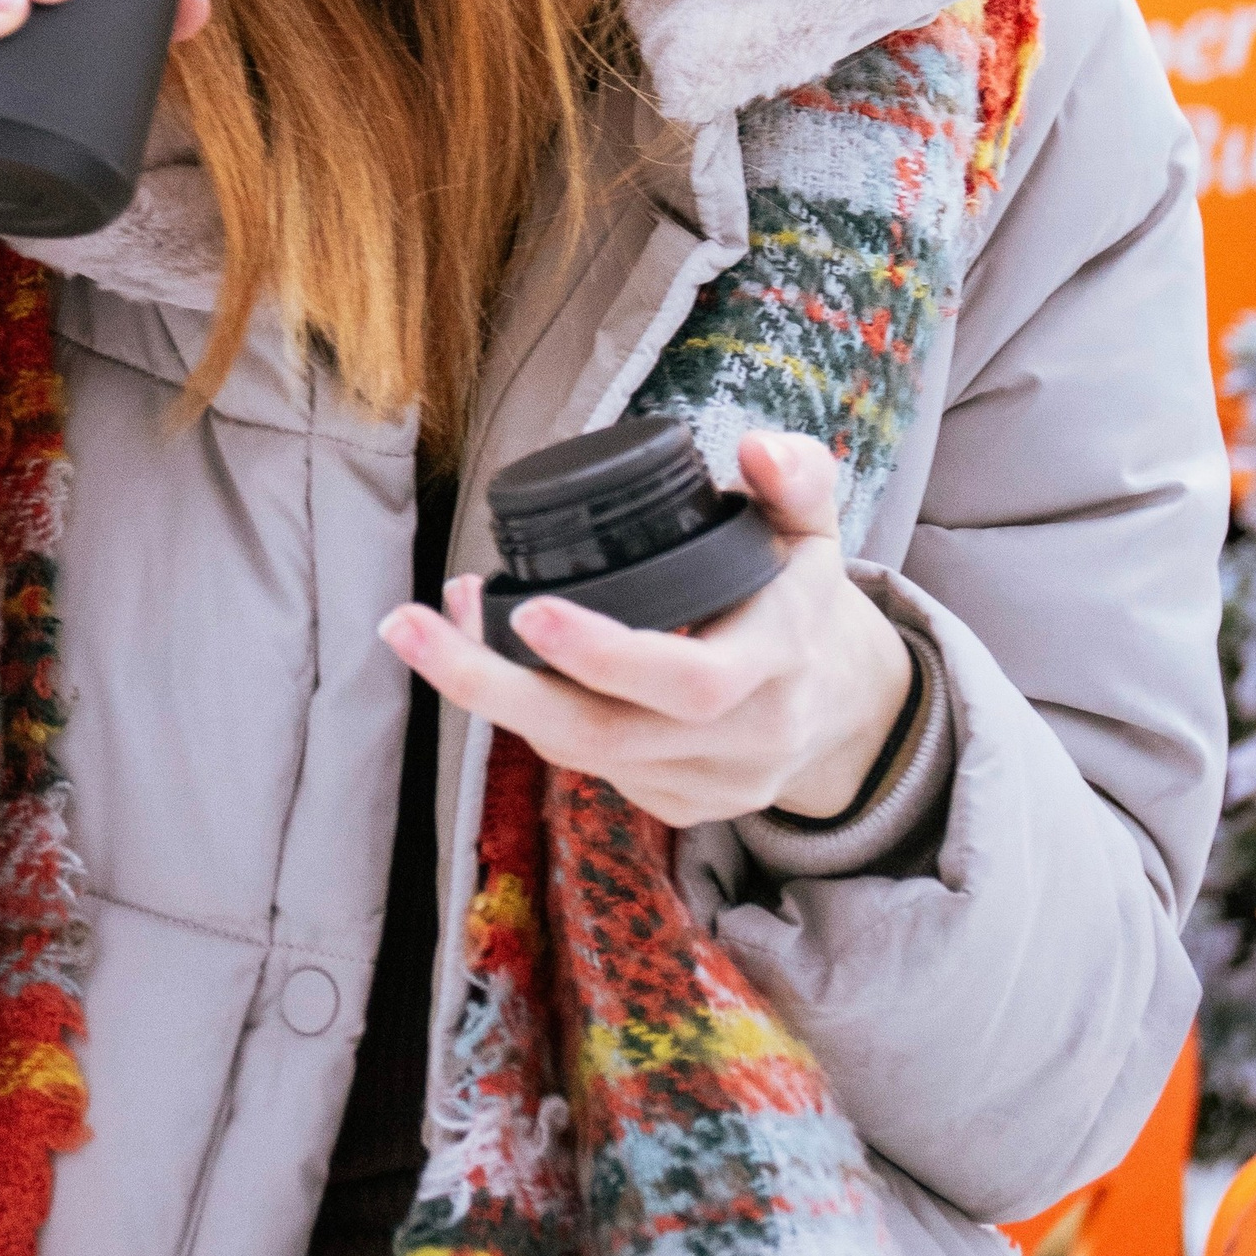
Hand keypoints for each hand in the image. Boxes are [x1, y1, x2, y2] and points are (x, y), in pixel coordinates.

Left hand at [379, 430, 912, 828]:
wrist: (845, 706)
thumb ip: (797, 478)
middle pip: (607, 735)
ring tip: (423, 624)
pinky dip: (527, 717)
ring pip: (582, 756)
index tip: (529, 610)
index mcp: (780, 658)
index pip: (692, 681)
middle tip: (409, 626)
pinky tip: (484, 656)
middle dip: (496, 688)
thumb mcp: (814, 529)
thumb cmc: (804, 596)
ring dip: (491, 694)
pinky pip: (587, 770)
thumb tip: (756, 447)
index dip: (606, 656)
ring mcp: (710, 784)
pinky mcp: (678, 807)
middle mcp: (745, 735)